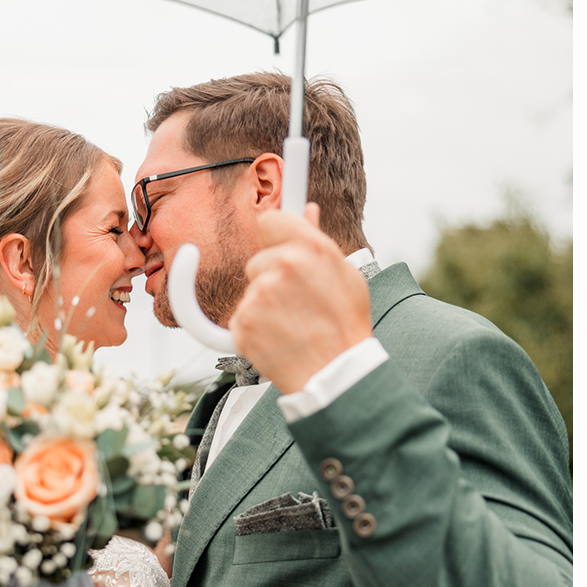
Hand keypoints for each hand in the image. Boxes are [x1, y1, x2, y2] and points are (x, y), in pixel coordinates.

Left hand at [230, 204, 372, 392]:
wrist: (334, 375)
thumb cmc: (344, 327)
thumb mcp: (345, 276)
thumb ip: (318, 241)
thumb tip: (307, 211)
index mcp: (309, 248)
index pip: (270, 220)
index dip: (275, 236)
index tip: (278, 245)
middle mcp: (281, 266)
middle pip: (257, 260)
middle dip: (271, 276)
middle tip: (298, 302)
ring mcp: (258, 296)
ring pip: (251, 291)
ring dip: (265, 304)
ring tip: (294, 324)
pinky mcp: (242, 324)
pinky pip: (241, 317)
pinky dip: (255, 328)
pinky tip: (279, 337)